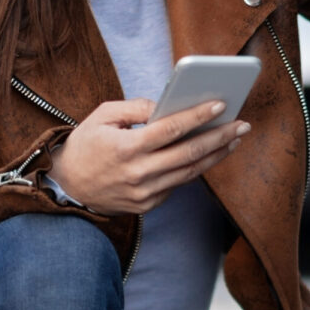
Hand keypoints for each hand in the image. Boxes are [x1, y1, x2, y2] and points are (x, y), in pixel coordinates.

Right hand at [49, 97, 250, 215]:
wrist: (67, 187)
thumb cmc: (86, 144)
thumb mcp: (102, 116)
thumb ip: (136, 108)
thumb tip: (168, 106)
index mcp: (126, 148)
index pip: (169, 130)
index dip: (197, 116)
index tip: (220, 105)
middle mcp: (138, 174)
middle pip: (188, 154)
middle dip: (219, 137)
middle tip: (242, 124)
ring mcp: (145, 193)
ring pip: (190, 172)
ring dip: (216, 154)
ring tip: (234, 138)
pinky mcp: (148, 204)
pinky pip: (178, 183)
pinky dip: (196, 167)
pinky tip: (211, 153)